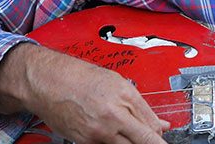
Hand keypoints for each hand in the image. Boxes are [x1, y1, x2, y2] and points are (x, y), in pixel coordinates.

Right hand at [0, 43, 169, 142]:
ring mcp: (98, 132)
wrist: (49, 82)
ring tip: (127, 132)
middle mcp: (113, 116)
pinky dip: (113, 142)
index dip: (160, 139)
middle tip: (154, 142)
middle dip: (150, 142)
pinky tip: (113, 135)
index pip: (151, 127)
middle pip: (142, 140)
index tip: (165, 142)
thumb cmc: (80, 77)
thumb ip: (142, 108)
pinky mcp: (85, 142)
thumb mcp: (118, 84)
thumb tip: (160, 125)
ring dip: (131, 142)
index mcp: (125, 97)